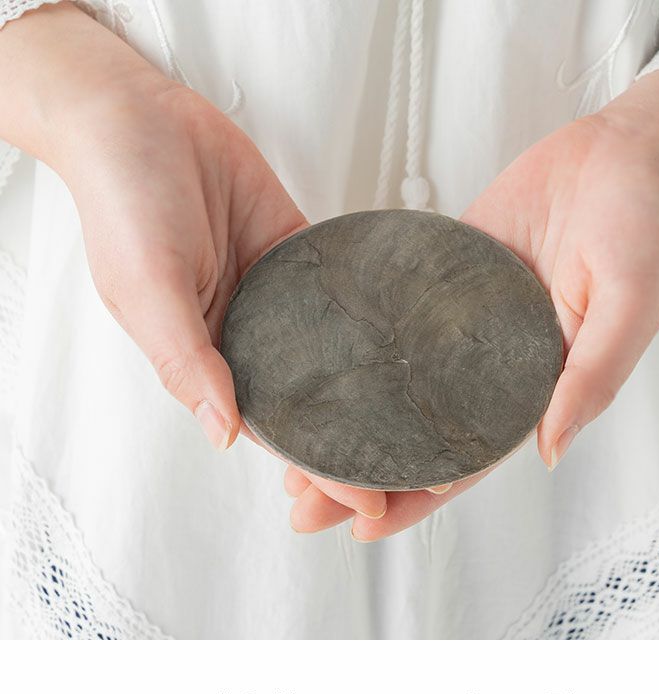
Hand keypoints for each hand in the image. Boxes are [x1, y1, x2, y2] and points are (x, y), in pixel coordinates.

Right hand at [0, 1, 389, 520]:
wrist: (145, 121)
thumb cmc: (126, 204)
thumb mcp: (148, 291)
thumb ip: (188, 362)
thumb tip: (224, 433)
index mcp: (210, 359)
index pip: (274, 428)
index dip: (320, 467)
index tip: (368, 501)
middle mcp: (249, 335)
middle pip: (314, 399)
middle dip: (360, 438)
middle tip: (419, 468)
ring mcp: (279, 297)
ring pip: (334, 351)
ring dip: (375, 386)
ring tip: (425, 418)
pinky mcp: (300, 255)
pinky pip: (342, 291)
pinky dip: (375, 316)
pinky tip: (411, 340)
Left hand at [286, 70, 658, 540]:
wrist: (622, 155)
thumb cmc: (644, 227)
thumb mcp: (631, 303)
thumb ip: (592, 376)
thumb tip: (550, 449)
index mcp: (536, 388)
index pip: (469, 460)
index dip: (418, 497)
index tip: (363, 525)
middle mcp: (493, 365)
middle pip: (419, 433)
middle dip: (362, 470)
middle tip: (300, 500)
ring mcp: (464, 323)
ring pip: (398, 385)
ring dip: (349, 417)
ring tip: (290, 444)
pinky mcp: (445, 278)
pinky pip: (397, 320)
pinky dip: (360, 347)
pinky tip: (319, 360)